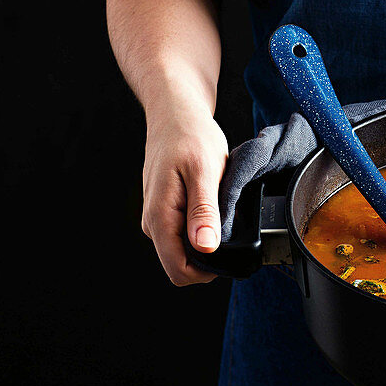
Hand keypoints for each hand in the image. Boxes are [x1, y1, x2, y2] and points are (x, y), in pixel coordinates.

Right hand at [141, 93, 228, 284]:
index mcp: (159, 217)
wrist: (175, 113)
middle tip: (230, 222)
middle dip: (210, 255)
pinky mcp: (165, 211)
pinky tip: (213, 204)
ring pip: (184, 250)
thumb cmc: (189, 135)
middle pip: (182, 265)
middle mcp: (153, 222)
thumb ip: (204, 211)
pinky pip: (185, 234)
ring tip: (220, 207)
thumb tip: (205, 247)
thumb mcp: (204, 171)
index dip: (208, 270)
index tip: (231, 250)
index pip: (179, 271)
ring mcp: (158, 218)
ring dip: (207, 238)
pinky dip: (203, 226)